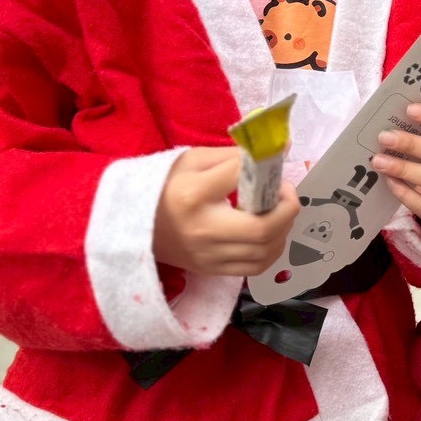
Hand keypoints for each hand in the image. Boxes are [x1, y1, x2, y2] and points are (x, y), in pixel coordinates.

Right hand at [153, 148, 299, 276]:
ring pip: (265, 252)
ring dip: (283, 229)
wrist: (133, 223)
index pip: (242, 177)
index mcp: (194, 194)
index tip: (279, 157)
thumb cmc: (166, 186)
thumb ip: (233, 157)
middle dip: (287, 208)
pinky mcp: (211, 270)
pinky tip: (270, 233)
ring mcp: (208, 255)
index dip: (268, 166)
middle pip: (262, 228)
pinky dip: (272, 249)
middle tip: (284, 192)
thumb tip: (276, 150)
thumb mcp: (193, 161)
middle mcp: (203, 229)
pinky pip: (256, 267)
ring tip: (278, 210)